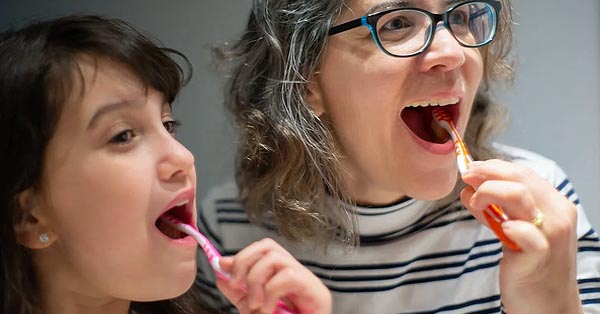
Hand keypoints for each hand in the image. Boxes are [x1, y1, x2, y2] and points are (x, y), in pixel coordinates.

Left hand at [216, 238, 331, 313]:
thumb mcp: (253, 308)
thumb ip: (239, 292)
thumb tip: (221, 273)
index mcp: (281, 276)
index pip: (262, 249)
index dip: (241, 255)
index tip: (221, 266)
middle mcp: (295, 273)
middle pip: (268, 246)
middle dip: (244, 261)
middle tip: (235, 284)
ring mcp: (307, 280)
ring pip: (275, 258)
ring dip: (256, 280)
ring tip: (255, 304)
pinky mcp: (316, 290)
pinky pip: (288, 276)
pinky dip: (270, 292)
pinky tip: (268, 309)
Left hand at [460, 160, 581, 313]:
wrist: (547, 306)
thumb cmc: (530, 268)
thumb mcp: (514, 232)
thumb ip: (497, 209)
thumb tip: (469, 188)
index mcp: (555, 205)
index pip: (523, 172)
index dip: (494, 167)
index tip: (471, 169)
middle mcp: (558, 215)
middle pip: (519, 178)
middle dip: (486, 173)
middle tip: (465, 177)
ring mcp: (551, 234)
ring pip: (519, 194)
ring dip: (489, 192)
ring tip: (474, 202)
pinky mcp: (539, 254)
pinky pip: (522, 230)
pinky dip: (505, 223)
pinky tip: (497, 227)